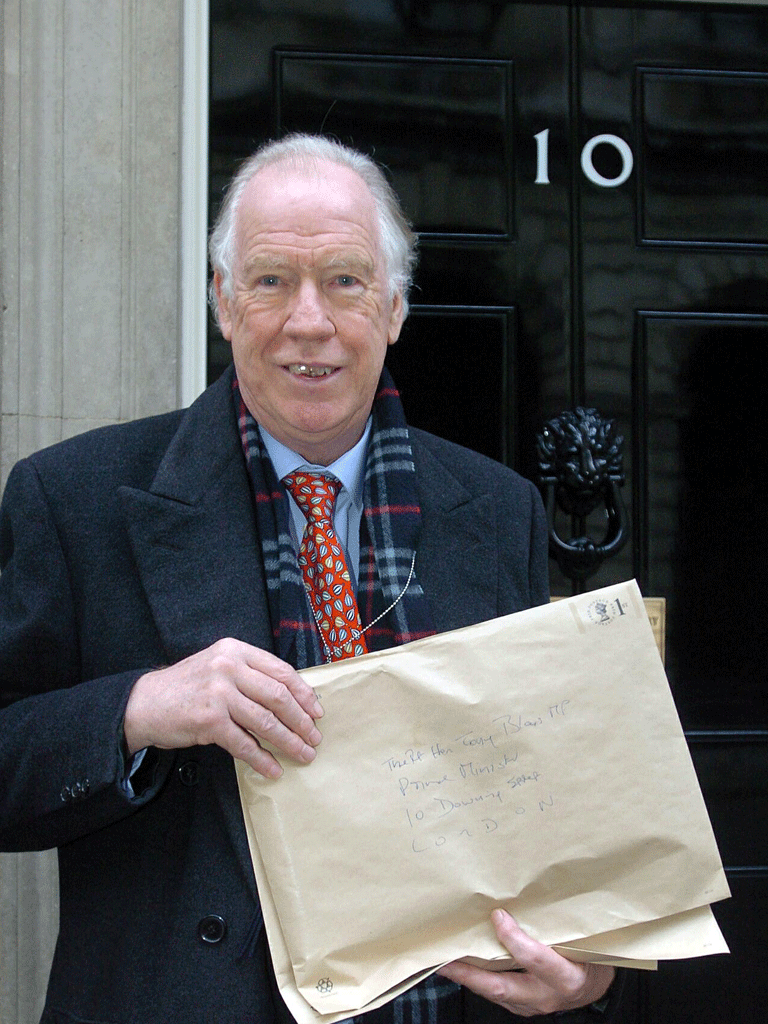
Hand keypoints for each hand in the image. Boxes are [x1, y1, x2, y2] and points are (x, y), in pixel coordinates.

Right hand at [123, 638, 322, 778]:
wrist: (144, 703)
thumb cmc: (186, 687)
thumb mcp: (218, 665)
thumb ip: (250, 674)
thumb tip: (291, 698)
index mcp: (236, 651)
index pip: (280, 671)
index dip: (303, 693)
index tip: (317, 711)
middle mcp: (228, 668)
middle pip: (278, 696)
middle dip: (301, 721)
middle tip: (314, 737)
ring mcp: (218, 695)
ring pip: (265, 722)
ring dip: (288, 742)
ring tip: (302, 754)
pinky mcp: (208, 721)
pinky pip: (244, 744)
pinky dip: (262, 759)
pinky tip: (273, 769)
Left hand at [436, 910, 614, 1017]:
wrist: (594, 987)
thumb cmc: (589, 957)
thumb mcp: (581, 940)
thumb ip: (556, 925)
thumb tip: (524, 895)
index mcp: (566, 976)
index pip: (535, 958)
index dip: (513, 938)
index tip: (497, 915)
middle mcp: (546, 996)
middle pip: (501, 987)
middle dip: (469, 974)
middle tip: (445, 958)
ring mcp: (532, 1006)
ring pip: (494, 993)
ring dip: (468, 977)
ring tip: (444, 960)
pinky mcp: (522, 1007)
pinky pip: (496, 994)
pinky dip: (478, 980)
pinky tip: (463, 966)